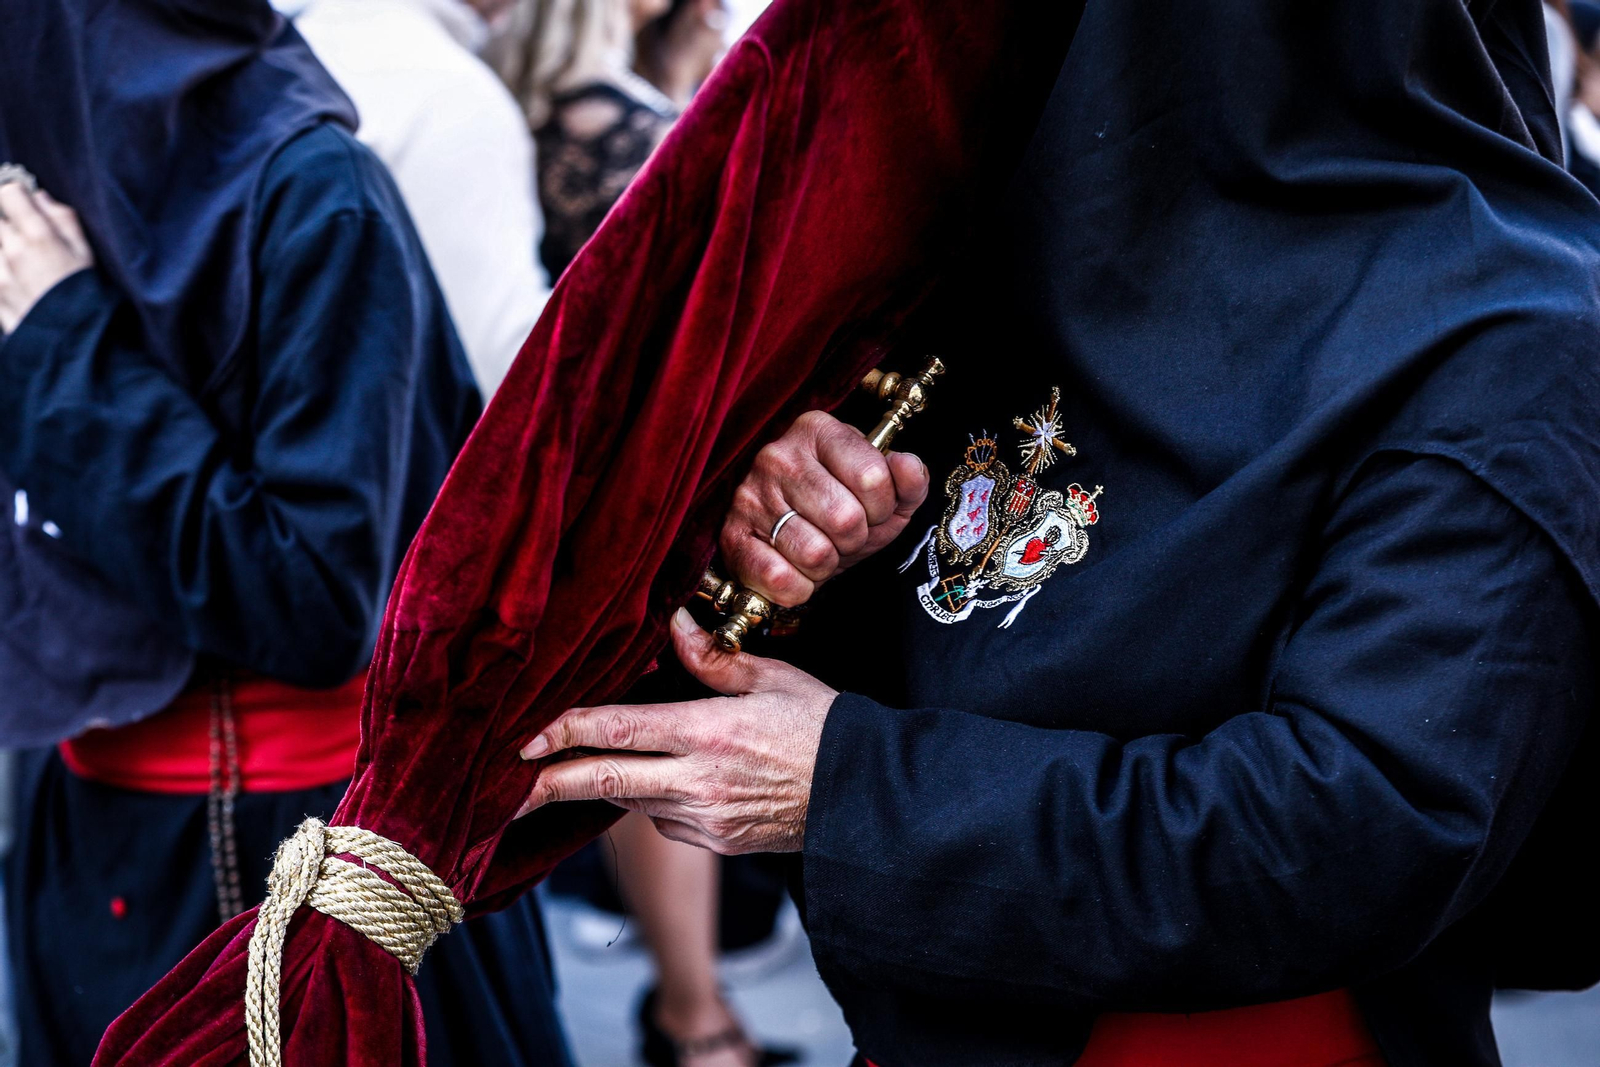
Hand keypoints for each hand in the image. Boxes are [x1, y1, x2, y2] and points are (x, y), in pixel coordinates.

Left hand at [0, 181, 92, 334]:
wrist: (75, 343)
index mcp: (39, 236)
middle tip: (22, 233)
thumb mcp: (87, 254)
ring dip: (4, 246)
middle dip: (7, 222)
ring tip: (21, 259)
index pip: (8, 193)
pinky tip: (16, 276)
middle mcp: (11, 250)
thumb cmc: (87, 296)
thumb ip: (63, 220)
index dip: (15, 194)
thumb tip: (40, 197)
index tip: (21, 202)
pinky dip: (3, 266)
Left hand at [517, 607, 837, 853]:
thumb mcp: (771, 677)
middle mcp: (698, 784)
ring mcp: (704, 821)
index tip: (523, 738)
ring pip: (630, 801)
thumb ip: (712, 657)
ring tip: (577, 767)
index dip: (561, 733)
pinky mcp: (714, 844)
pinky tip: (661, 779)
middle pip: (602, 783)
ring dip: (604, 783)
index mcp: (708, 734)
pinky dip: (650, 798)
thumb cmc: (822, 727)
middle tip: (501, 790)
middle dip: (545, 786)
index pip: (615, 732)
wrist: (864, 797)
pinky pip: (662, 820)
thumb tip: (672, 622)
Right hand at [721, 409, 928, 606]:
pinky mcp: (731, 536)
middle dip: (854, 540)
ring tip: (818, 549)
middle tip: (841, 536)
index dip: (881, 508)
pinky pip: (782, 579)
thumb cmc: (838, 510)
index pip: (873, 477)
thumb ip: (908, 480)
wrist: (786, 540)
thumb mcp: (884, 494)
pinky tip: (794, 568)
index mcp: (819, 431)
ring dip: (826, 565)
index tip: (868, 509)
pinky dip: (799, 587)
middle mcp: (778, 456)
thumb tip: (908, 466)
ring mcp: (750, 495)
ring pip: (816, 554)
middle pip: (846, 519)